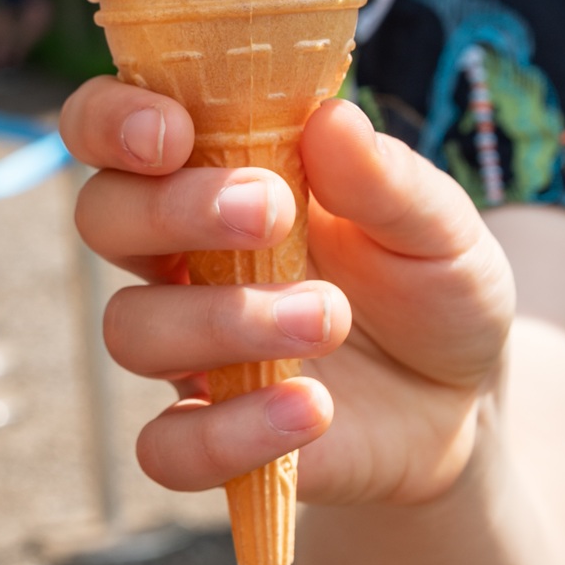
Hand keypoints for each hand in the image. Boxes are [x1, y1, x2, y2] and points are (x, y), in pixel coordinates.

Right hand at [60, 77, 514, 508]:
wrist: (460, 402)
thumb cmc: (430, 286)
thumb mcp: (438, 224)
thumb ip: (386, 179)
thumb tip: (331, 118)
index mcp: (215, 174)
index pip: (110, 127)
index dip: (111, 120)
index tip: (171, 132)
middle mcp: (180, 254)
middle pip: (103, 216)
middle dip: (172, 210)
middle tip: (271, 213)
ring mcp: (188, 348)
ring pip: (132, 327)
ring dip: (225, 320)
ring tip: (329, 318)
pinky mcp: (208, 434)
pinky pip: (166, 446)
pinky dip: (230, 433)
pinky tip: (310, 410)